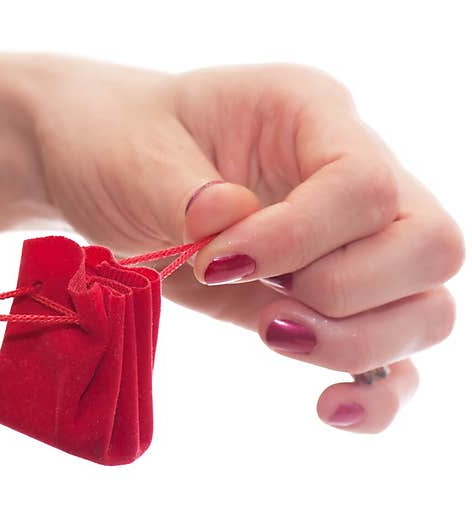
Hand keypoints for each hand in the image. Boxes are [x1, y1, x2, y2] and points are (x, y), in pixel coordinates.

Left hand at [27, 61, 463, 431]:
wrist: (101, 170)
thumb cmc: (118, 145)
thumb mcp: (134, 156)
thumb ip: (184, 194)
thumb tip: (234, 222)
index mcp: (312, 113)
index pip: (364, 184)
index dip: (299, 239)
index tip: (215, 263)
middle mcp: (351, 176)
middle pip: (429, 247)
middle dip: (344, 294)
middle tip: (261, 305)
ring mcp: (348, 244)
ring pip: (424, 308)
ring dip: (356, 344)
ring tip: (269, 333)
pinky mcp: (324, 306)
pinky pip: (389, 358)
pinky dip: (372, 394)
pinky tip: (327, 409)